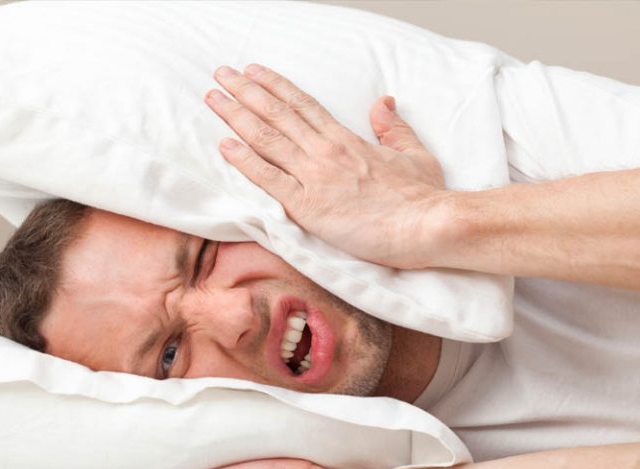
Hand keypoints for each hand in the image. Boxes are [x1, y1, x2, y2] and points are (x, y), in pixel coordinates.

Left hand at [205, 64, 453, 269]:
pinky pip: (268, 180)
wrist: (425, 226)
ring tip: (214, 99)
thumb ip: (393, 127)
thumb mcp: (413, 153)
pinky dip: (244, 161)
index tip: (253, 72)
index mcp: (347, 139)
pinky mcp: (308, 207)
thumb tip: (383, 102)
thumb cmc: (422, 197)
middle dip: (245, 92)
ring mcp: (314, 177)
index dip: (274, 86)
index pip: (302, 104)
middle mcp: (325, 152)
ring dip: (237, 116)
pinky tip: (224, 145)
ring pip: (267, 139)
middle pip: (277, 114)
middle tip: (220, 75)